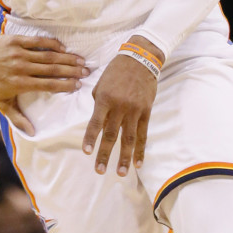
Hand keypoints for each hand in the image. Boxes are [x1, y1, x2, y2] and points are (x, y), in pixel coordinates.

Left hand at [0, 34, 88, 134]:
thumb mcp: (1, 104)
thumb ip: (17, 118)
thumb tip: (32, 133)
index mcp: (19, 84)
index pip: (47, 85)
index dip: (64, 85)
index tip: (77, 86)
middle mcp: (21, 68)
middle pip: (52, 69)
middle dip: (71, 71)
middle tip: (86, 72)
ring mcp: (18, 53)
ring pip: (48, 55)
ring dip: (66, 58)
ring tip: (81, 60)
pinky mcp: (15, 40)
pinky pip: (37, 41)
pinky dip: (52, 44)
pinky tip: (64, 48)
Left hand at [82, 45, 157, 176]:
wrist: (140, 59)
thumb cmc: (116, 71)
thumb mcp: (101, 84)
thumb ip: (99, 104)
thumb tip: (99, 123)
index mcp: (104, 99)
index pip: (96, 123)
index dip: (91, 138)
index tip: (86, 152)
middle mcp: (119, 106)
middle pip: (111, 135)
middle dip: (105, 154)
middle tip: (99, 170)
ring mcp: (134, 110)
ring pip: (128, 139)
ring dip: (123, 158)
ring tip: (119, 173)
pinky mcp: (146, 112)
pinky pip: (143, 134)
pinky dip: (140, 150)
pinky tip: (137, 162)